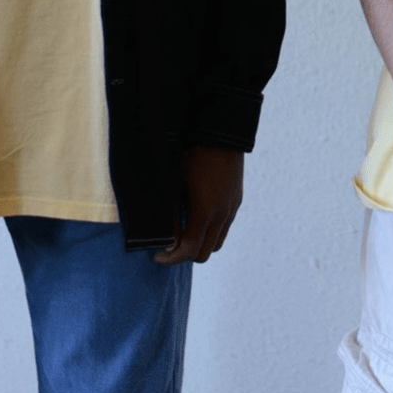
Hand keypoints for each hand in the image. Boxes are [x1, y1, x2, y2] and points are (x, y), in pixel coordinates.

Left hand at [154, 148, 244, 264]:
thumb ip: (172, 216)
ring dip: (199, 245)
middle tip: (168, 248)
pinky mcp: (236, 200)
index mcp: (204, 212)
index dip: (171, 258)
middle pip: (203, 253)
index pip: (189, 250)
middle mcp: (221, 215)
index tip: (157, 255)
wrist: (220, 133)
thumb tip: (169, 241)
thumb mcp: (175, 184)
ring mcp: (231, 208)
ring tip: (183, 235)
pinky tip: (197, 220)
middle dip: (184, 255)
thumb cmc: (191, 155)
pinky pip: (224, 228)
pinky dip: (210, 232)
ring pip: (216, 243)